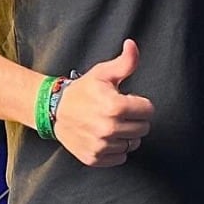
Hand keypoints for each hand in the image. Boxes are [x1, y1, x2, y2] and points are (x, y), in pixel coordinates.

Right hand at [49, 39, 154, 165]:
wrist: (54, 110)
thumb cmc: (83, 90)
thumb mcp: (103, 73)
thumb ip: (125, 62)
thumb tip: (132, 45)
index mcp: (115, 106)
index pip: (149, 111)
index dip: (140, 104)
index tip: (127, 101)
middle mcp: (109, 128)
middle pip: (143, 128)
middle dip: (135, 119)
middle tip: (119, 113)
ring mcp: (101, 145)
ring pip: (133, 144)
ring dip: (126, 135)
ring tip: (112, 124)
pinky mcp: (94, 158)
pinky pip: (120, 158)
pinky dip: (116, 149)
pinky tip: (106, 137)